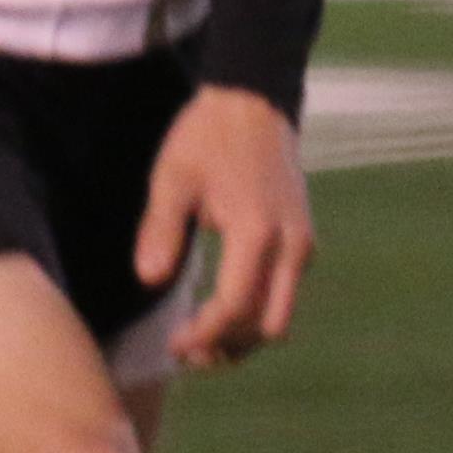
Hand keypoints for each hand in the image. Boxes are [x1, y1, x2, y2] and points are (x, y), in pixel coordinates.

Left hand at [135, 82, 314, 371]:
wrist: (254, 102)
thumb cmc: (208, 137)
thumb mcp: (173, 178)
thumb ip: (161, 229)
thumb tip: (149, 281)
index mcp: (258, 231)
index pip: (235, 307)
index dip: (204, 336)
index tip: (174, 346)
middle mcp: (291, 245)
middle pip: (268, 326)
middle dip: (228, 347)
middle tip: (187, 351)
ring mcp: (303, 245)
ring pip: (281, 317)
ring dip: (244, 337)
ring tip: (200, 340)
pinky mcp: (303, 242)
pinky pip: (284, 296)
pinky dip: (256, 315)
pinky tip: (221, 312)